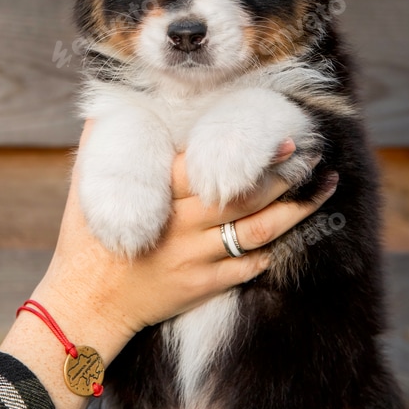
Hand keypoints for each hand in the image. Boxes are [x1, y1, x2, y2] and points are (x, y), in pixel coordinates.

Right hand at [1, 121, 337, 408]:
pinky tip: (292, 231)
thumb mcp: (87, 187)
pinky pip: (248, 266)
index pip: (212, 171)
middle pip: (245, 199)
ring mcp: (196, 260)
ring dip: (294, 211)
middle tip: (315, 156)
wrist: (86, 303)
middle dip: (286, 178)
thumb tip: (107, 105)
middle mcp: (183, 228)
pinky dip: (271, 249)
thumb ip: (103, 143)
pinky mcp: (204, 286)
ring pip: (256, 233)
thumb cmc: (87, 239)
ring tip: (322, 189)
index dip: (253, 158)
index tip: (285, 141)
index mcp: (159, 197)